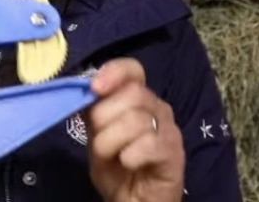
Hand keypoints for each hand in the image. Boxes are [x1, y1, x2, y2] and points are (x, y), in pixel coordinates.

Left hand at [87, 58, 184, 201]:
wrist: (133, 200)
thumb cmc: (116, 167)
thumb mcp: (97, 135)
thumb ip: (93, 110)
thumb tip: (84, 88)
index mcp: (138, 99)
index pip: (133, 70)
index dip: (114, 72)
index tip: (95, 87)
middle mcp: (157, 108)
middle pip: (132, 94)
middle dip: (105, 117)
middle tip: (99, 140)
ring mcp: (169, 130)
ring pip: (136, 120)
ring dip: (112, 141)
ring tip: (113, 157)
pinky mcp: (174, 153)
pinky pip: (149, 144)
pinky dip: (130, 155)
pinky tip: (128, 163)